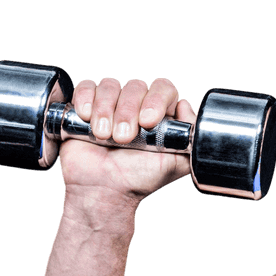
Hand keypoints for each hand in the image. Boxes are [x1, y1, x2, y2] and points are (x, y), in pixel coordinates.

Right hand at [58, 77, 196, 200]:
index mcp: (161, 114)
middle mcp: (137, 105)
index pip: (164, 89)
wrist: (105, 190)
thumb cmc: (140, 178)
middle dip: (128, 112)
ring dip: (105, 111)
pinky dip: (86, 99)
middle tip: (123, 138)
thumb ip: (190, 136)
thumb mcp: (177, 162)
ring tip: (103, 136)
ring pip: (110, 86)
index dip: (156, 100)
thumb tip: (186, 107)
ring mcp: (111, 104)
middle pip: (136, 86)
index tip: (147, 122)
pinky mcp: (86, 105)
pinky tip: (87, 118)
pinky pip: (86, 87)